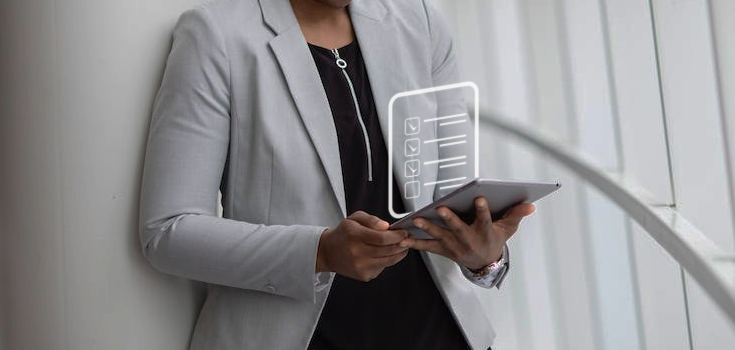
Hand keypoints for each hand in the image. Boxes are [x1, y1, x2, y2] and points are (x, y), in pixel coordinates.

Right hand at [316, 211, 409, 281]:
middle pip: (388, 250)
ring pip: (389, 260)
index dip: (397, 235)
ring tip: (401, 246)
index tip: (404, 232)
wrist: (328, 253)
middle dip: (402, 243)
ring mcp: (361, 266)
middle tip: (406, 238)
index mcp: (355, 236)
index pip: (382, 238)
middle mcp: (357, 253)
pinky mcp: (364, 275)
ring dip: (399, 253)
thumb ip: (371, 219)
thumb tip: (386, 226)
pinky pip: (383, 267)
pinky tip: (386, 254)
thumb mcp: (354, 219)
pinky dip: (388, 260)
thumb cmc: (343, 234)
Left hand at [400, 198, 534, 269]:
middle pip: (458, 229)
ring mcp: (454, 246)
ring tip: (417, 220)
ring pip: (440, 237)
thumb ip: (516, 214)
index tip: (480, 199)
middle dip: (450, 219)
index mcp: (484, 232)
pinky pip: (427, 246)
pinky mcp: (443, 250)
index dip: (483, 210)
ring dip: (428, 228)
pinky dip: (414, 242)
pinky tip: (403, 237)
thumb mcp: (507, 228)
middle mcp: (468, 240)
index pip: (485, 220)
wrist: (484, 264)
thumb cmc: (493, 240)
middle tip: (441, 208)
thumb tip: (530, 204)